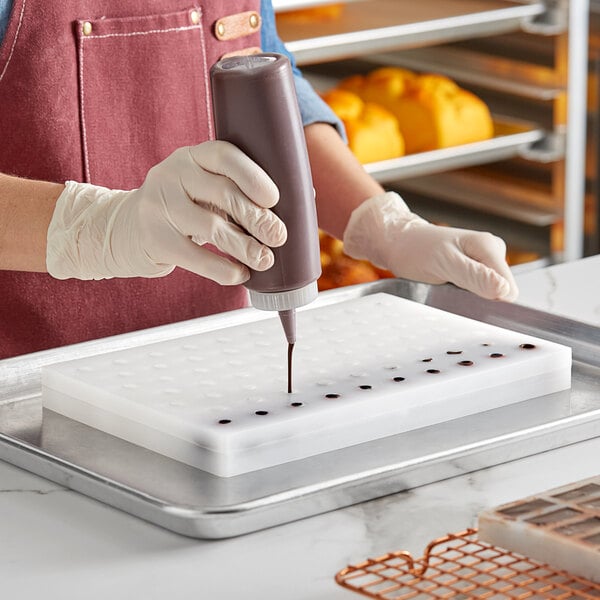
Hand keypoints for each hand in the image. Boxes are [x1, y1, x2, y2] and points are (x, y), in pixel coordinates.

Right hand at [46, 141, 286, 283]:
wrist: (127, 228)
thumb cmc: (184, 207)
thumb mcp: (204, 188)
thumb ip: (242, 190)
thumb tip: (307, 197)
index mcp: (193, 157)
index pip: (224, 156)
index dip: (252, 176)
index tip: (274, 198)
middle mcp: (173, 175)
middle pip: (222, 194)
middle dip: (256, 218)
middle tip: (279, 236)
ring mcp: (159, 206)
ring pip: (210, 227)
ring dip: (244, 246)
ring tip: (265, 259)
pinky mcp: (155, 239)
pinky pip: (194, 256)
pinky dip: (222, 269)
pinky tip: (239, 274)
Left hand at [343, 192, 517, 300]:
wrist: (397, 241)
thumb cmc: (415, 249)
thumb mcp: (443, 263)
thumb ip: (474, 276)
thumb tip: (504, 290)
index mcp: (489, 246)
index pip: (509, 289)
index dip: (491, 302)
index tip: (466, 299)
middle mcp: (491, 252)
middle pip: (500, 293)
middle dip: (478, 300)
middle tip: (449, 290)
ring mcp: (482, 261)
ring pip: (488, 294)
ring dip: (467, 298)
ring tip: (445, 286)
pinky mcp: (473, 269)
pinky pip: (477, 291)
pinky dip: (461, 295)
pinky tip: (446, 287)